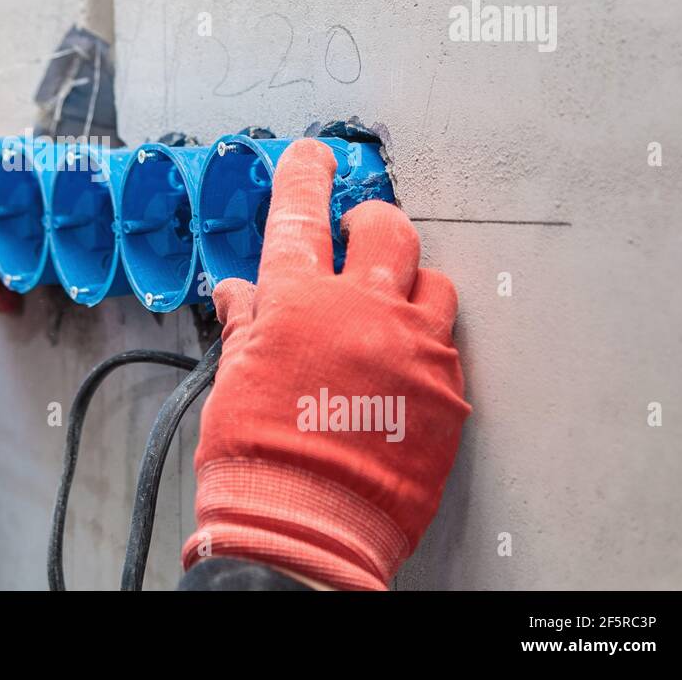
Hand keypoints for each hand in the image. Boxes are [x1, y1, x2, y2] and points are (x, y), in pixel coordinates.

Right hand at [183, 139, 470, 589]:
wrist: (307, 527)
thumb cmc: (256, 456)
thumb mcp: (234, 380)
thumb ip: (247, 327)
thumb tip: (238, 294)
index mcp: (296, 302)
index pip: (299, 216)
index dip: (305, 176)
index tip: (313, 155)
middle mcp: (360, 310)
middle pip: (385, 230)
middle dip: (372, 220)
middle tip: (360, 231)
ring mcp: (411, 347)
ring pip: (432, 282)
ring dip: (410, 284)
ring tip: (391, 307)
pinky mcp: (446, 390)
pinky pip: (446, 346)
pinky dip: (424, 346)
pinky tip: (403, 370)